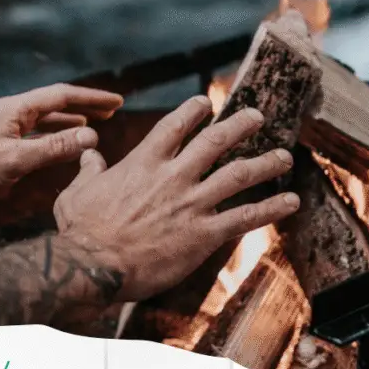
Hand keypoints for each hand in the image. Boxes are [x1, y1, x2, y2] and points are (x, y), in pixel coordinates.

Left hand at [0, 84, 123, 206]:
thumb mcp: (14, 160)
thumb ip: (54, 149)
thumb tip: (91, 137)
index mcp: (17, 109)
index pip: (63, 96)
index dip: (92, 98)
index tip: (116, 101)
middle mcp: (11, 114)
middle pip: (55, 105)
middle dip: (84, 107)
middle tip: (110, 111)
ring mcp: (2, 128)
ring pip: (43, 121)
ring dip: (68, 123)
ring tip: (90, 128)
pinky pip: (31, 136)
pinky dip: (50, 139)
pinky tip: (55, 148)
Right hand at [52, 95, 298, 301]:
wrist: (91, 265)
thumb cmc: (81, 231)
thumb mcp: (77, 192)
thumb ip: (88, 170)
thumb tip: (88, 153)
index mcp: (143, 162)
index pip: (175, 125)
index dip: (193, 110)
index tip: (207, 103)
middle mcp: (173, 176)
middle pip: (215, 141)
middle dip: (240, 125)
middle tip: (258, 116)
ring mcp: (191, 204)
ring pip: (238, 175)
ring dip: (265, 163)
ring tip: (284, 156)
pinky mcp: (204, 234)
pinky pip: (245, 217)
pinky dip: (271, 208)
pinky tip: (291, 202)